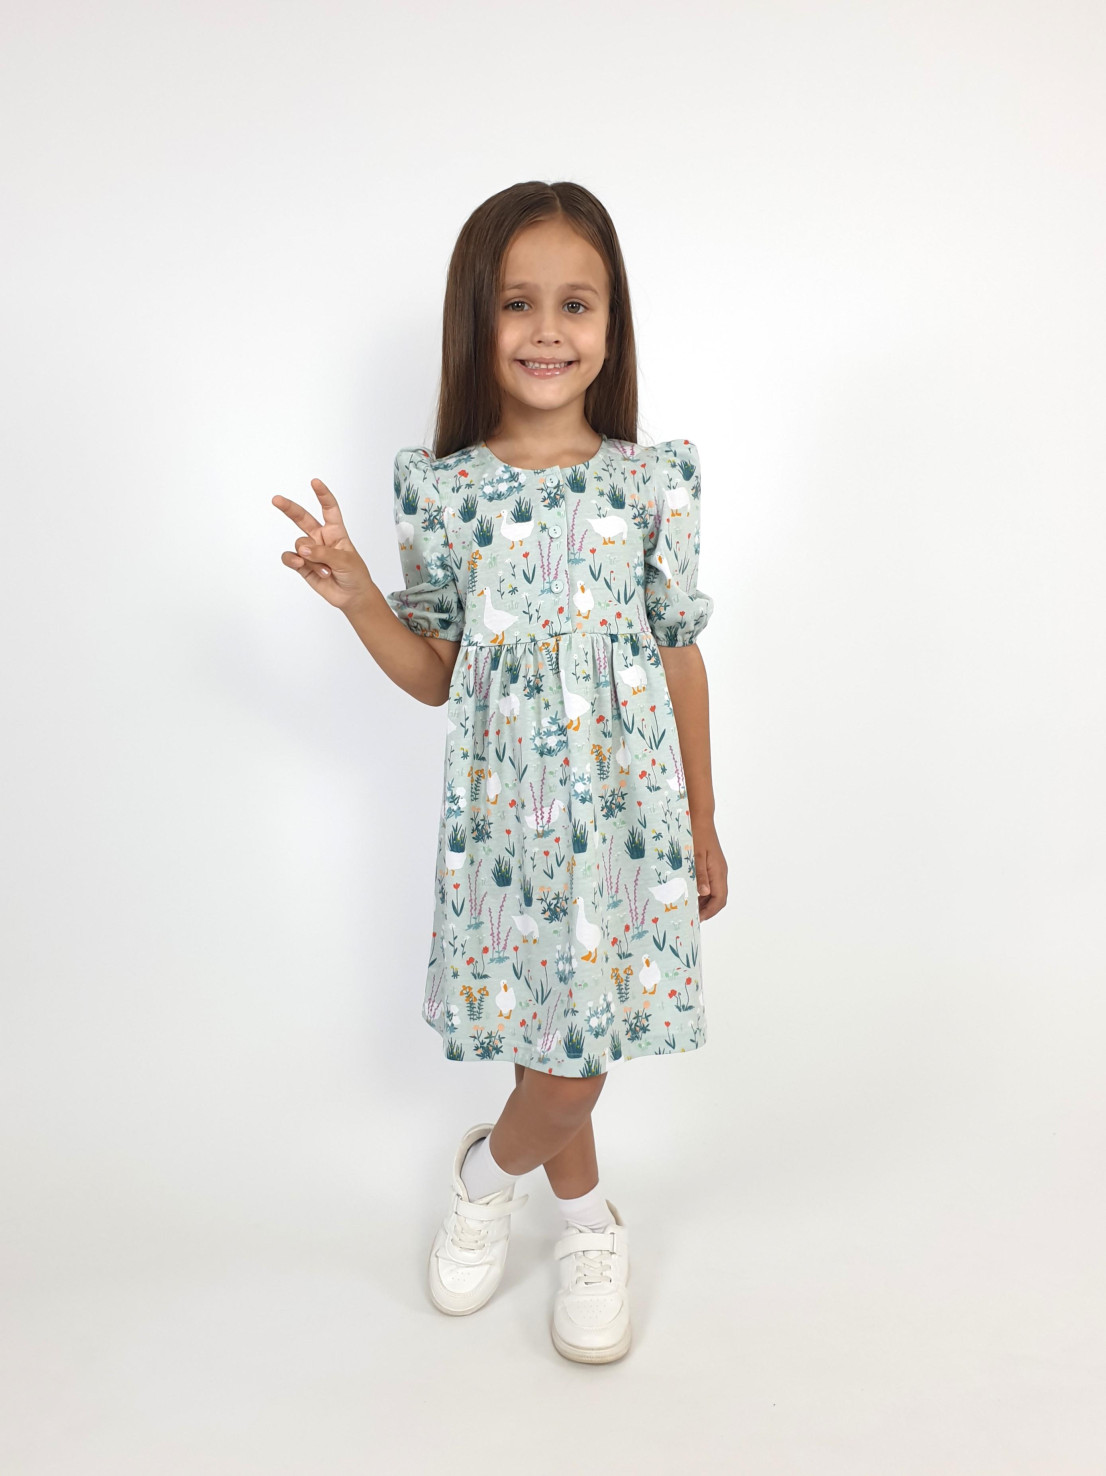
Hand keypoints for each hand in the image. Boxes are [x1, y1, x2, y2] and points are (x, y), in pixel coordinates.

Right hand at [273, 478, 374, 611]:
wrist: (351, 596)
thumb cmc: (355, 575)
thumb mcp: (345, 561)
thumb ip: (324, 553)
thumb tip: (302, 548)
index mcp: (336, 532)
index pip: (329, 509)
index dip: (323, 495)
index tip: (315, 482)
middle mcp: (321, 538)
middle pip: (302, 518)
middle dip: (289, 509)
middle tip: (276, 500)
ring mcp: (310, 551)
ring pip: (299, 544)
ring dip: (310, 557)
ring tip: (325, 570)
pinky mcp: (302, 564)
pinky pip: (290, 557)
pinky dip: (293, 560)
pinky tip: (300, 564)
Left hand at [692, 815, 727, 919]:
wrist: (699, 817)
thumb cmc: (696, 834)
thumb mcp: (695, 855)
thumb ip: (699, 874)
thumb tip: (703, 893)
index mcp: (718, 872)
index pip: (719, 899)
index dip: (710, 912)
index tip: (697, 919)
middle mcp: (720, 872)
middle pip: (718, 898)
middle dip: (706, 910)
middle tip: (690, 916)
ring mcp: (716, 868)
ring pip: (713, 891)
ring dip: (702, 901)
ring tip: (687, 907)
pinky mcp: (710, 864)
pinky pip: (708, 883)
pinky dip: (700, 891)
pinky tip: (687, 892)